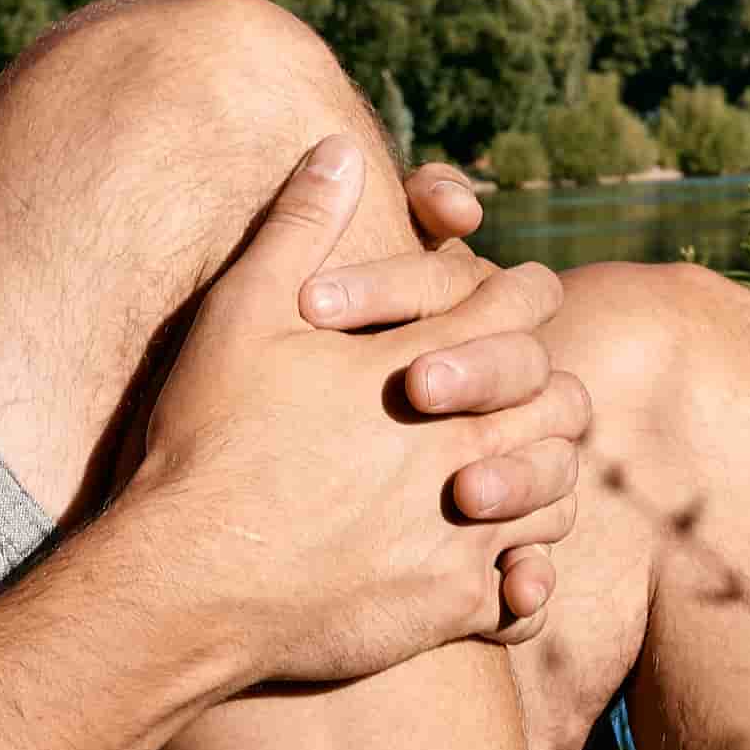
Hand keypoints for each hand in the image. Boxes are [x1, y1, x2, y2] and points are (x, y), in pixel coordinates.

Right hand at [126, 138, 593, 687]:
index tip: (504, 306)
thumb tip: (339, 145)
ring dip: (537, 480)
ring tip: (497, 478)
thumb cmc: (207, 441)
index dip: (519, 296)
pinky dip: (521, 581)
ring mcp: (465, 531)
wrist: (187, 579)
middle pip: (562, 400)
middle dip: (541, 391)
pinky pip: (525, 595)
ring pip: (557, 496)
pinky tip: (498, 572)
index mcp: (426, 364)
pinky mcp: (449, 604)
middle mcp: (466, 444)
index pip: (522, 306)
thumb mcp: (240, 314)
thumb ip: (299, 226)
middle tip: (508, 398)